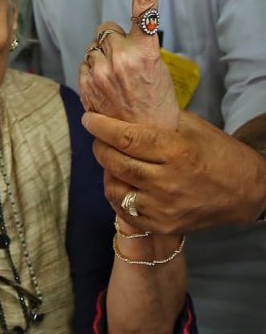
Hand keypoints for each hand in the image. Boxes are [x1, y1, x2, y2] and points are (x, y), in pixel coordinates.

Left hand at [78, 0, 178, 130]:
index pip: (143, 8)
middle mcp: (120, 57)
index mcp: (145, 50)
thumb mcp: (155, 68)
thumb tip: (109, 36)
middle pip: (105, 30)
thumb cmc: (155, 102)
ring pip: (92, 47)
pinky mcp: (86, 84)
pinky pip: (84, 64)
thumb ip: (134, 47)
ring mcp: (100, 72)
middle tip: (127, 65)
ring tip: (117, 81)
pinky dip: (92, 71)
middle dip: (112, 41)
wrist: (145, 139)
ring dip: (100, 57)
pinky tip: (105, 89)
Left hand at [82, 108, 265, 232]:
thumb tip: (124, 107)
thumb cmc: (218, 154)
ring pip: (114, 189)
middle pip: (116, 163)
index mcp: (177, 152)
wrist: (245, 192)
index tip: (89, 119)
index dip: (102, 127)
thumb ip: (159, 119)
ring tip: (112, 160)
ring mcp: (163, 208)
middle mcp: (167, 182)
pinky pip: (124, 210)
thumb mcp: (193, 128)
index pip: (127, 138)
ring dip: (107, 172)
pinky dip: (117, 194)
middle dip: (100, 147)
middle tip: (98, 138)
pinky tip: (122, 182)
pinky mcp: (161, 226)